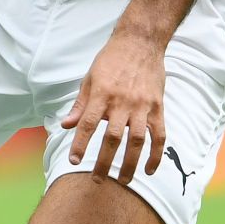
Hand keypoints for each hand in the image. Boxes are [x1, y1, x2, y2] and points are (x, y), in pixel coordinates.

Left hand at [60, 29, 167, 183]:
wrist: (140, 42)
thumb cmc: (111, 60)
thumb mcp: (90, 79)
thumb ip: (80, 105)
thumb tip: (65, 125)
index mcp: (102, 94)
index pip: (88, 124)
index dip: (80, 144)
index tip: (73, 161)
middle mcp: (122, 102)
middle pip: (112, 138)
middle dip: (104, 162)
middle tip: (97, 180)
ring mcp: (142, 106)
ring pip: (136, 141)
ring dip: (130, 164)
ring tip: (124, 181)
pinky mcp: (158, 107)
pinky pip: (159, 136)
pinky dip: (155, 154)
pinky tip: (149, 169)